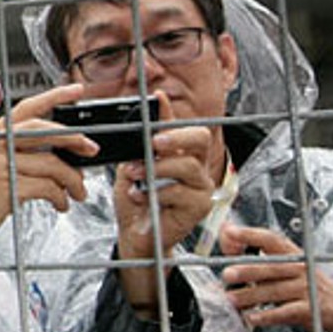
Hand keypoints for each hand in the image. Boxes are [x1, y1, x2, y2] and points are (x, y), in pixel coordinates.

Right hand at [0, 84, 93, 263]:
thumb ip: (9, 154)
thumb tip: (51, 155)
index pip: (25, 108)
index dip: (55, 96)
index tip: (77, 91)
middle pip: (44, 131)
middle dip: (75, 140)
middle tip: (91, 149)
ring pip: (52, 165)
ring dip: (72, 181)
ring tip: (77, 192)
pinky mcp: (5, 190)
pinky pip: (47, 187)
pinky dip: (60, 197)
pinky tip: (60, 204)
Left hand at [112, 109, 218, 261]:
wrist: (135, 234)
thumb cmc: (136, 200)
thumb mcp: (131, 166)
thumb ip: (140, 143)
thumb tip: (146, 114)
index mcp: (181, 154)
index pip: (182, 125)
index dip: (171, 111)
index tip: (156, 96)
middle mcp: (196, 167)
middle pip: (200, 138)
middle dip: (175, 135)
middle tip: (153, 141)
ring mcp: (201, 187)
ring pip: (187, 166)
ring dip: (155, 168)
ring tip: (134, 175)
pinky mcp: (200, 206)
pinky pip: (181, 192)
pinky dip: (156, 193)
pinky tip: (140, 197)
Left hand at [219, 225, 332, 331]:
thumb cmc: (309, 285)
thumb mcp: (287, 268)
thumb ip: (259, 258)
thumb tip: (227, 238)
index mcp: (293, 254)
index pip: (271, 239)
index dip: (250, 235)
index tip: (229, 232)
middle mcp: (301, 268)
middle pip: (272, 267)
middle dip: (248, 270)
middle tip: (227, 274)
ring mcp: (307, 288)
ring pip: (275, 290)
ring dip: (251, 296)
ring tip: (232, 299)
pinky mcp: (311, 309)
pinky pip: (286, 311)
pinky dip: (267, 315)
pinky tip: (252, 317)